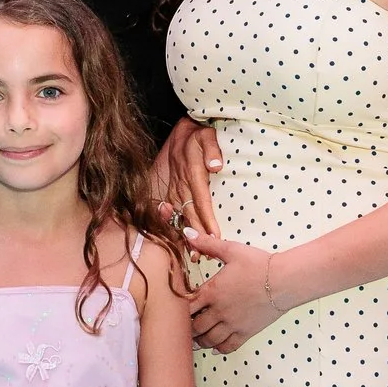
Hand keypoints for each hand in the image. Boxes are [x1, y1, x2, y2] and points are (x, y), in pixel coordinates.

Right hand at [150, 120, 224, 284]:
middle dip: (196, 235)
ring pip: (179, 215)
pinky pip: (172, 212)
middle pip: (189, 213)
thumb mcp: (206, 134)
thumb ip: (212, 148)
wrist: (181, 130)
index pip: (201, 199)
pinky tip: (181, 243)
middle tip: (203, 255)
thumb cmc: (198, 133)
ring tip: (194, 255)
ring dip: (186, 235)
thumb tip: (216, 165)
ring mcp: (174, 188)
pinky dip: (176, 228)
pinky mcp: (171, 190)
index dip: (207, 219)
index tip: (215, 235)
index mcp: (191, 172)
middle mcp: (180, 183)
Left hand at [179, 228, 292, 352]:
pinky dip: (219, 348)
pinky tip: (216, 344)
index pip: (186, 306)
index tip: (180, 306)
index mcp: (212, 292)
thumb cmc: (259, 264)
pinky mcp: (246, 332)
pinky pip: (228, 347)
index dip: (180, 308)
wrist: (284, 280)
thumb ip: (207, 244)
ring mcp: (233, 324)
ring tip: (196, 337)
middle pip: (195, 327)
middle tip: (186, 324)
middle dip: (188, 327)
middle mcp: (219, 311)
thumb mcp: (231, 250)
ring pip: (209, 340)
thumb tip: (187, 233)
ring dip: (200, 340)